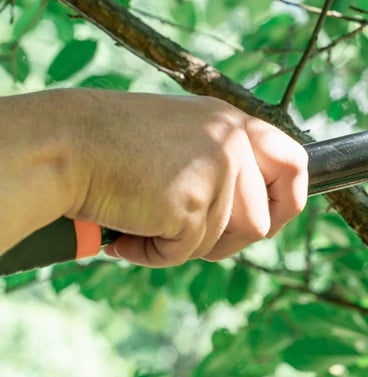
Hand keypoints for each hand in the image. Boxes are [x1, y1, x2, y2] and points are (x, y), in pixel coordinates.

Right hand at [64, 90, 307, 265]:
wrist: (62, 146)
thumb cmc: (110, 146)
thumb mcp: (182, 139)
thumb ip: (221, 163)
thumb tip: (261, 218)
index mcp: (232, 123)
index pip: (295, 164)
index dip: (289, 201)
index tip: (272, 221)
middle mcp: (231, 142)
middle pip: (261, 222)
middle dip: (227, 242)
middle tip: (186, 234)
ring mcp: (216, 171)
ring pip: (226, 242)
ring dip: (186, 246)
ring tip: (146, 222)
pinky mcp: (191, 203)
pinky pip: (184, 253)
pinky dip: (152, 253)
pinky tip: (127, 231)